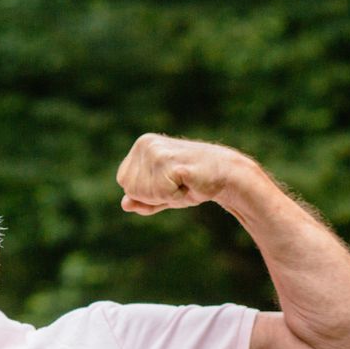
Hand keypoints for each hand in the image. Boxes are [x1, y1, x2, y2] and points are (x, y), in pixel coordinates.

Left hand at [116, 134, 256, 216]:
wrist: (225, 175)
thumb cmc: (191, 183)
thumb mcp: (161, 194)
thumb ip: (141, 200)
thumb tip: (124, 204)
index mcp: (141, 145)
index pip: (125, 183)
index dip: (146, 192)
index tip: (167, 182)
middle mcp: (146, 144)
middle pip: (131, 189)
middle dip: (154, 195)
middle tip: (177, 183)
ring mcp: (157, 151)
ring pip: (144, 193)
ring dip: (166, 196)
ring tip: (183, 182)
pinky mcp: (170, 161)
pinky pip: (161, 194)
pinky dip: (176, 196)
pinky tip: (189, 183)